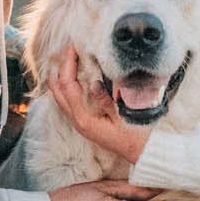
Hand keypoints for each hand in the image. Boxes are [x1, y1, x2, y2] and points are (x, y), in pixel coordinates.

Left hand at [46, 48, 151, 164]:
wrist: (142, 153)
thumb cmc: (137, 135)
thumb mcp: (125, 116)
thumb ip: (107, 101)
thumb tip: (93, 83)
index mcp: (84, 119)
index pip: (68, 86)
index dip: (68, 64)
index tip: (73, 48)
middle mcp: (77, 121)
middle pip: (57, 90)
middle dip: (59, 67)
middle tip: (66, 49)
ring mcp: (78, 122)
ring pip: (59, 95)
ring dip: (59, 75)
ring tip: (66, 58)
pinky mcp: (84, 122)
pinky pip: (67, 100)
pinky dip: (65, 85)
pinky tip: (72, 75)